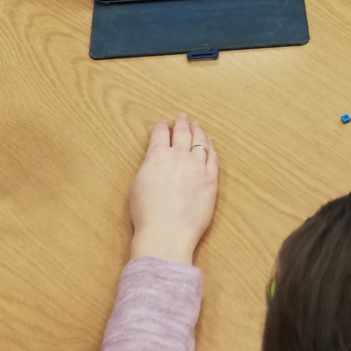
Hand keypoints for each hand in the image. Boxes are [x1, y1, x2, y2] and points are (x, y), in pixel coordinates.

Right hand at [128, 114, 218, 264]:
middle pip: (181, 133)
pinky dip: (211, 147)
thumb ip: (148, 167)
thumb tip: (155, 162)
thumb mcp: (138, 185)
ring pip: (199, 141)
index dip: (161, 127)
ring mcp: (197, 167)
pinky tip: (210, 143)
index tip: (163, 125)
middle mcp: (179, 157)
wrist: (167, 232)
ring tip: (196, 125)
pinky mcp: (210, 179)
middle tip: (181, 117)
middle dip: (181, 123)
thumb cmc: (147, 214)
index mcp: (157, 156)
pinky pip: (212, 157)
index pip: (160, 134)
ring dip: (197, 131)